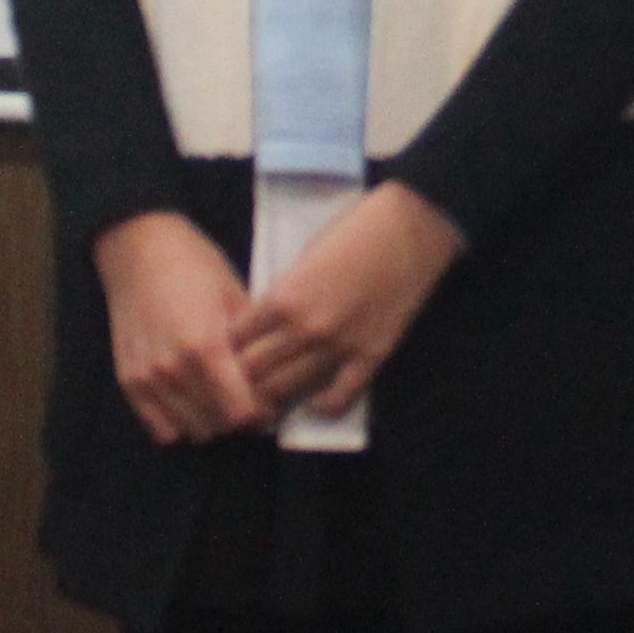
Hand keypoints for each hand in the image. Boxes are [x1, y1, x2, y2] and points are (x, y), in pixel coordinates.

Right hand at [95, 211, 266, 444]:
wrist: (140, 250)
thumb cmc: (196, 267)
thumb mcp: (236, 298)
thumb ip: (253, 345)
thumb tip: (276, 382)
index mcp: (206, 346)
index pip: (240, 412)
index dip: (260, 412)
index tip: (267, 402)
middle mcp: (174, 369)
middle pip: (217, 426)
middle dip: (237, 419)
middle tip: (246, 400)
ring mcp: (148, 378)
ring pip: (190, 431)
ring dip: (210, 422)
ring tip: (219, 399)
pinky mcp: (128, 381)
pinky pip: (159, 427)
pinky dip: (180, 422)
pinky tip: (192, 401)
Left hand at [232, 183, 467, 420]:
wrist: (411, 226)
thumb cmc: (354, 228)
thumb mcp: (304, 257)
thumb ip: (282, 294)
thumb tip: (264, 324)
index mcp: (282, 297)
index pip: (233, 341)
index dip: (222, 351)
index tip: (222, 357)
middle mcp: (304, 329)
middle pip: (252, 373)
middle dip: (237, 382)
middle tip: (234, 388)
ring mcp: (339, 347)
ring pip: (286, 390)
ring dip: (269, 400)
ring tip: (262, 404)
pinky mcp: (371, 357)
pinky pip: (338, 398)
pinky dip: (321, 406)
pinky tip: (313, 403)